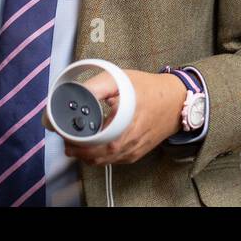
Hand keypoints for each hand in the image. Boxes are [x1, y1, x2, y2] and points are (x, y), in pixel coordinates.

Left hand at [45, 68, 186, 166]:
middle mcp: (129, 142)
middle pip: (96, 155)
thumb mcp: (121, 79)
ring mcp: (133, 150)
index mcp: (125, 123)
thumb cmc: (149, 89)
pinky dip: (99, 157)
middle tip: (65, 139)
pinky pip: (113, 161)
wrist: (176, 101)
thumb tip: (74, 94)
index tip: (64, 131)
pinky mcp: (136, 154)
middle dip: (77, 149)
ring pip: (104, 161)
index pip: (94, 141)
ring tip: (74, 144)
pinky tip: (92, 147)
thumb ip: (96, 87)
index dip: (76, 139)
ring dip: (86, 155)